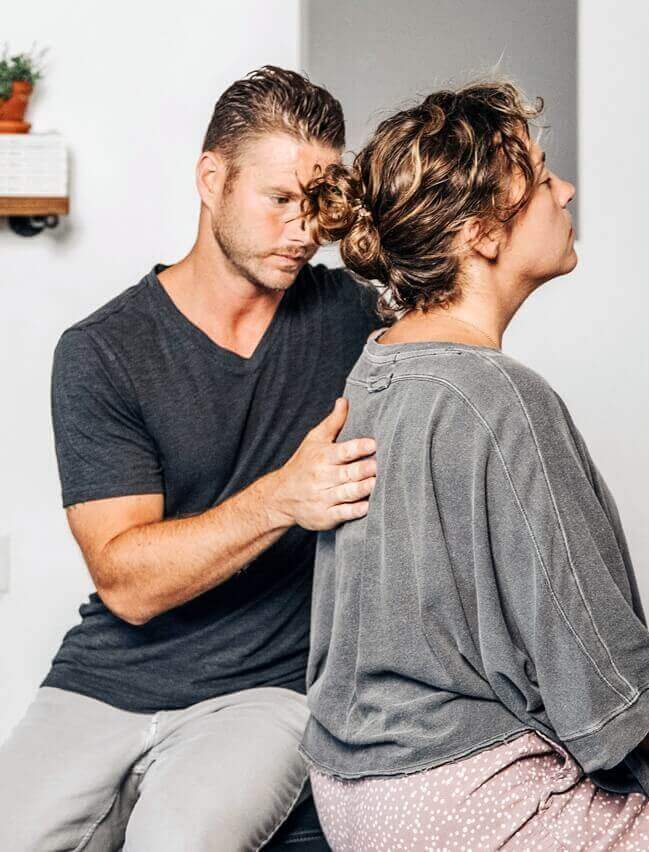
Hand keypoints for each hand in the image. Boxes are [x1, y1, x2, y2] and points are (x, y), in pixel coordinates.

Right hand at [269, 397, 376, 529]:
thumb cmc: (303, 464)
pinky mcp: (325, 516)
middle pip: (348, 473)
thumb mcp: (314, 440)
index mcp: (322, 456)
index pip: (343, 451)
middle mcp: (323, 477)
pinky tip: (367, 505)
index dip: (359, 447)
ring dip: (364, 488)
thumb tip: (344, 401)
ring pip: (348, 493)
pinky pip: (343, 514)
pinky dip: (355, 510)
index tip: (373, 443)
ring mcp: (323, 498)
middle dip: (365, 469)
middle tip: (380, 465)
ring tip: (377, 483)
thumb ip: (333, 422)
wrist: (281, 496)